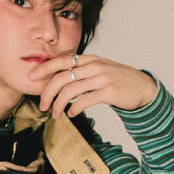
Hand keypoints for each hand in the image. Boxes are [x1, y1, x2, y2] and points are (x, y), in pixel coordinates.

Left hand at [30, 52, 157, 116]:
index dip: (44, 68)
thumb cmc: (118, 80)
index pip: (61, 61)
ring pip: (70, 91)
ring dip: (59, 104)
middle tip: (42, 105)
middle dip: (47, 93)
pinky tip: (71, 113)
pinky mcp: (109, 92)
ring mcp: (102, 78)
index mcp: (89, 59)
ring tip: (56, 114)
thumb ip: (81, 71)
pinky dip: (74, 108)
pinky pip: (85, 100)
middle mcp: (94, 66)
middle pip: (62, 78)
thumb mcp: (99, 69)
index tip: (30, 77)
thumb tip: (57, 81)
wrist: (143, 87)